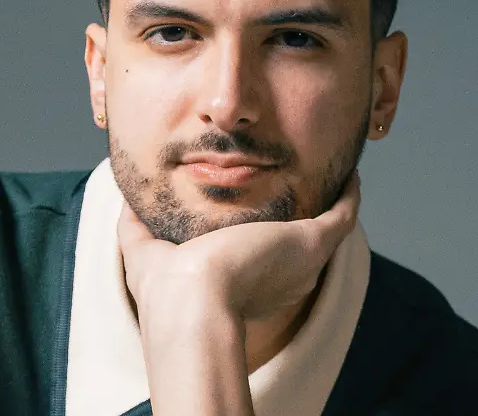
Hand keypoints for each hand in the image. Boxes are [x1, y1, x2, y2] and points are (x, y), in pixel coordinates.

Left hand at [118, 171, 360, 324]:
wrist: (192, 305)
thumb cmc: (167, 291)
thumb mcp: (145, 253)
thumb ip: (136, 228)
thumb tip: (128, 202)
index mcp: (241, 284)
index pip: (257, 258)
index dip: (258, 235)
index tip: (255, 209)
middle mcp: (276, 277)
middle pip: (294, 246)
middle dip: (295, 219)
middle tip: (292, 182)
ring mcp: (300, 262)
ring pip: (323, 230)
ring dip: (327, 203)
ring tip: (325, 175)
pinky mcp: (313, 244)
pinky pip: (343, 214)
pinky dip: (348, 194)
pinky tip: (347, 173)